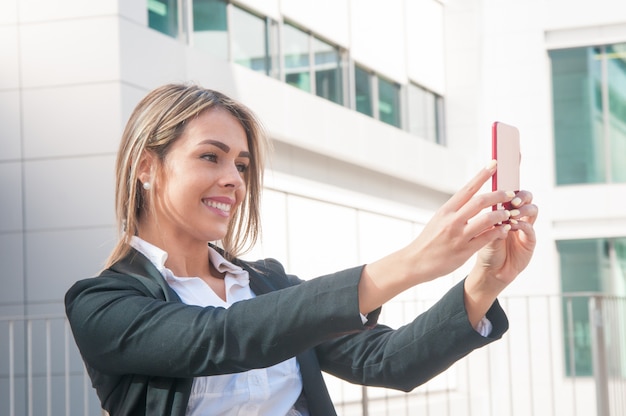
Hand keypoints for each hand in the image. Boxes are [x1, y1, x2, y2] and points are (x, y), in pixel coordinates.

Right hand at [359, 160, 518, 313]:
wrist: (415, 261)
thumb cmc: (429, 240)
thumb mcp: (438, 220)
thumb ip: (455, 212)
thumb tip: (473, 200)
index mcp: (446, 210)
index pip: (467, 188)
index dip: (482, 175)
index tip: (494, 164)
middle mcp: (452, 220)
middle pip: (481, 201)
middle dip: (499, 195)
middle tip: (510, 193)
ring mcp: (459, 236)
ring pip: (487, 219)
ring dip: (502, 215)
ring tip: (509, 214)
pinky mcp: (464, 251)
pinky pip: (487, 238)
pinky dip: (499, 232)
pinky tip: (505, 230)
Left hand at [472, 189, 537, 285]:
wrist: (491, 271)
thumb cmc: (485, 249)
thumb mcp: (483, 232)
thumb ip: (489, 219)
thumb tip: (494, 207)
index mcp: (503, 211)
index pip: (510, 192)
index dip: (510, 185)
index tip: (508, 181)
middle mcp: (516, 216)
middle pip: (526, 197)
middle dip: (521, 196)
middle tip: (513, 201)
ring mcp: (524, 227)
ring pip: (532, 210)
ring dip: (523, 209)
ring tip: (512, 214)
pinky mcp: (529, 240)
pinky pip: (530, 228)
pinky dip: (522, 225)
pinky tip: (513, 226)